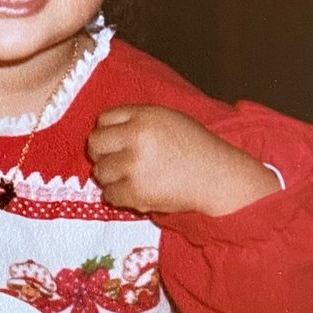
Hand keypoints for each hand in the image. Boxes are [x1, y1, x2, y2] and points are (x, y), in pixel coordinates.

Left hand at [87, 105, 279, 216]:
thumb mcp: (168, 119)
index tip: (115, 142)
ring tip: (132, 178)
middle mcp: (136, 138)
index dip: (107, 132)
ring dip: (111, 177)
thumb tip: (106, 131)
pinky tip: (137, 192)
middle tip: (116, 162)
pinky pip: (110, 195)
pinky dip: (120, 196)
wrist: (217, 177)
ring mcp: (134, 166)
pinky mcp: (136, 192)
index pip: (103, 119)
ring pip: (100, 172)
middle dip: (102, 154)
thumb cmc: (196, 148)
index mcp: (145, 116)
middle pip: (94, 144)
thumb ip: (137, 121)